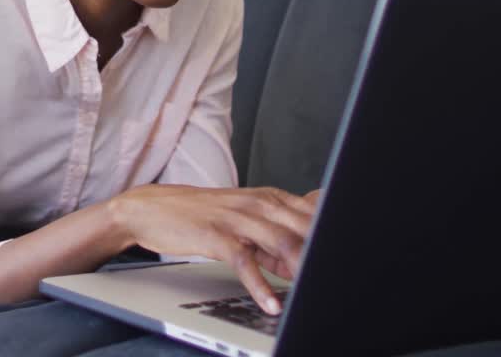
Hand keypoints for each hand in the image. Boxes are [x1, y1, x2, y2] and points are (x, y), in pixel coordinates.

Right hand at [110, 185, 317, 314]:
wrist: (152, 208)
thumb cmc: (201, 215)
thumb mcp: (244, 219)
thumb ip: (277, 236)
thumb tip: (306, 257)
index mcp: (269, 198)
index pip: (314, 214)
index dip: (332, 235)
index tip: (348, 258)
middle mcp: (257, 203)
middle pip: (304, 227)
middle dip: (323, 251)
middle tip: (337, 275)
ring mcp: (236, 218)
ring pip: (281, 241)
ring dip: (302, 267)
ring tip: (315, 290)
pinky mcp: (216, 235)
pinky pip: (244, 262)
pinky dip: (261, 285)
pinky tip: (271, 302)